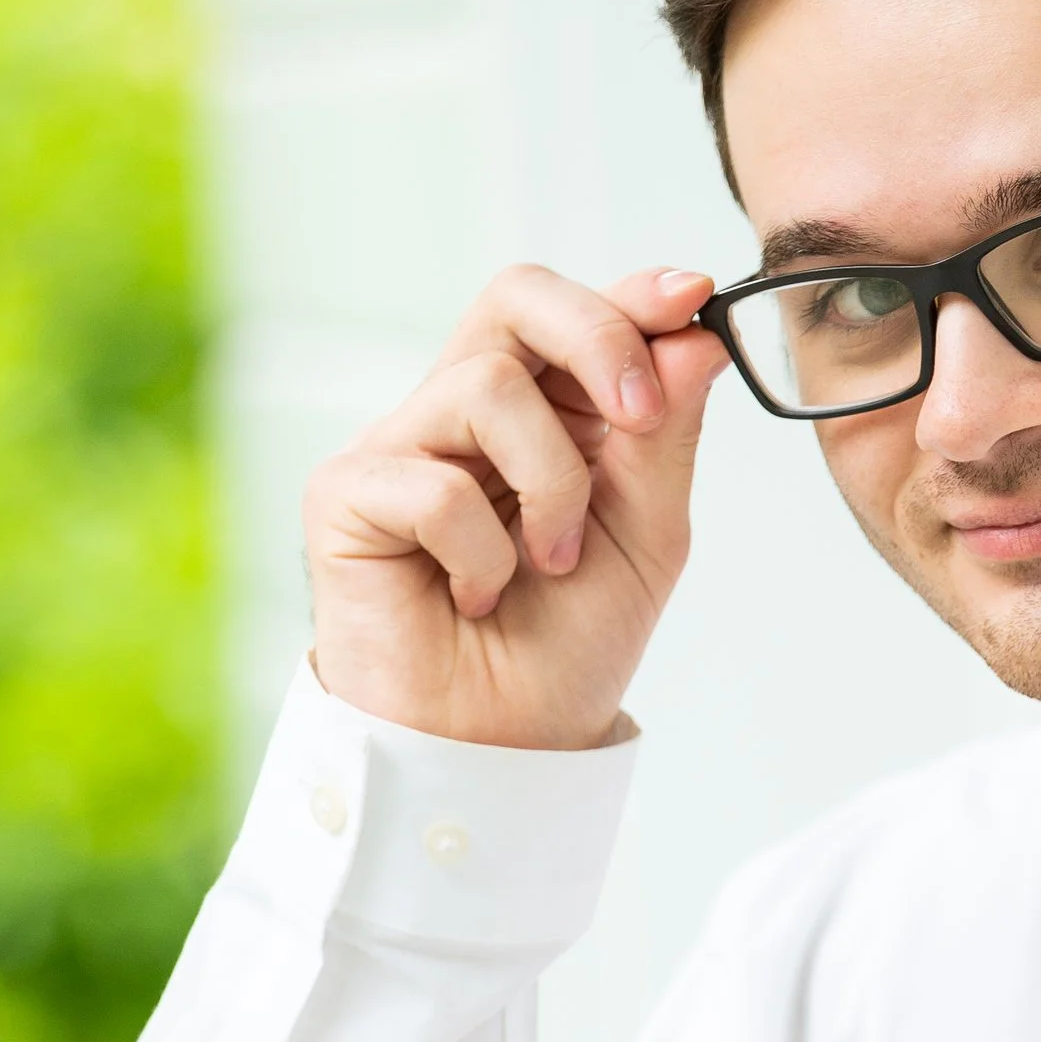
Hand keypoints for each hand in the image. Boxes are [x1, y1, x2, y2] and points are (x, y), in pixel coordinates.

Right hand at [303, 266, 731, 747]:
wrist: (503, 746)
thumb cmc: (565, 644)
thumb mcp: (646, 534)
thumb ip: (665, 435)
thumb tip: (694, 337)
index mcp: (539, 410)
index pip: (570, 313)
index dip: (628, 296)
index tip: (691, 299)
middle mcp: (463, 413)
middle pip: (515, 298)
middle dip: (595, 336)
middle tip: (640, 415)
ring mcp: (400, 445)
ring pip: (488, 385)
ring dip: (551, 482)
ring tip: (550, 560)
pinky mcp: (346, 493)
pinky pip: (433, 482)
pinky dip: (482, 551)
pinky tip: (475, 596)